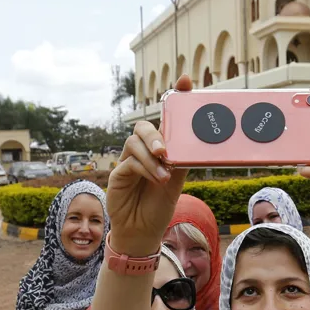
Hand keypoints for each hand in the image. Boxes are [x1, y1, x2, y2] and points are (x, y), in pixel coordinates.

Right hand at [106, 75, 193, 254]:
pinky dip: (144, 168)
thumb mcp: (178, 181)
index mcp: (161, 148)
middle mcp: (144, 151)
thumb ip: (182, 160)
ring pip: (135, 143)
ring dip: (152, 158)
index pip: (166, 118)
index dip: (175, 96)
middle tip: (165, 151)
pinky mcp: (118, 173)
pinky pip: (129, 162)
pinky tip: (155, 179)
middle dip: (155, 134)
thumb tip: (191, 144)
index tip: (186, 80)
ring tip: (164, 176)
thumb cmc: (160, 205)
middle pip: (143, 127)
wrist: (143, 230)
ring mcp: (129, 160)